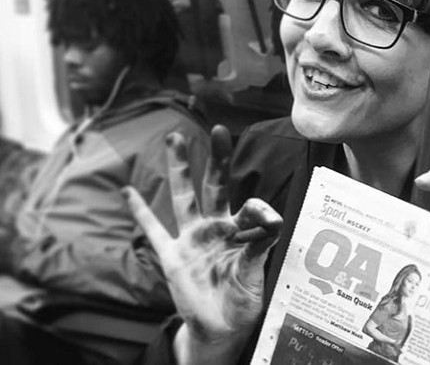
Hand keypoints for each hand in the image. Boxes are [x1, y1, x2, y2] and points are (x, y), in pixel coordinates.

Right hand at [122, 126, 281, 349]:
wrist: (221, 327)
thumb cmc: (243, 299)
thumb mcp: (256, 274)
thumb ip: (260, 247)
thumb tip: (274, 222)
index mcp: (240, 231)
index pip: (249, 208)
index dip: (260, 211)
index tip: (272, 221)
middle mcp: (215, 228)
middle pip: (214, 186)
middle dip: (215, 159)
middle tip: (218, 130)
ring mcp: (191, 239)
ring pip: (183, 197)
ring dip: (179, 169)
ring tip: (175, 138)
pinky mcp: (172, 256)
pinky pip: (153, 231)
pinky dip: (140, 212)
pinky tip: (127, 191)